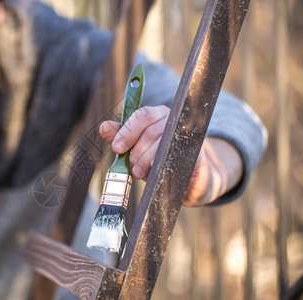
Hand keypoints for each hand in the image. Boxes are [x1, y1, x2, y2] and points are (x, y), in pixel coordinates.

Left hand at [99, 106, 242, 205]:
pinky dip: (164, 163)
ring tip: (138, 172)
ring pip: (164, 143)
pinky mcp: (198, 152)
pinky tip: (156, 170)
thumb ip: (121, 137)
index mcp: (158, 115)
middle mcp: (174, 120)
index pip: (142, 115)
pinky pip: (179, 155)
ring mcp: (187, 135)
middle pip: (152, 131)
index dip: (127, 132)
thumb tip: (104, 127)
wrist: (188, 180)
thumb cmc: (158, 160)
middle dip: (136, 151)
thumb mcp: (136, 149)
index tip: (116, 148)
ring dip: (147, 159)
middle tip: (130, 166)